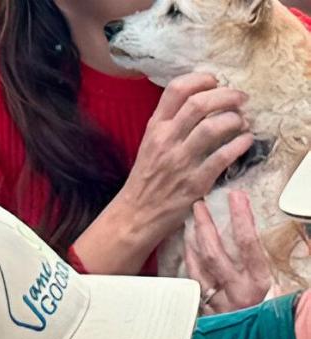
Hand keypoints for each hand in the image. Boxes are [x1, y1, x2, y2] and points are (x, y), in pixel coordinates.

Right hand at [113, 75, 254, 244]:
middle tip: (241, 99)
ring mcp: (180, 162)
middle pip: (199, 103)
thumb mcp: (151, 143)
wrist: (136, 215)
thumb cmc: (147, 178)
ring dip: (235, 119)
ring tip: (243, 121)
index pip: (176, 89)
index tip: (216, 82)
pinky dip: (240, 144)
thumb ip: (172, 122)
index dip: (201, 79)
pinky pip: (223, 156)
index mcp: (155, 128)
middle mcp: (166, 141)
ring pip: (213, 127)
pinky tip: (245, 141)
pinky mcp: (195, 182)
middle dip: (227, 95)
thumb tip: (204, 100)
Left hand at [185, 191, 275, 314]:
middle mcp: (236, 291)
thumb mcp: (265, 284)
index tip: (237, 197)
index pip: (248, 244)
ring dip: (193, 240)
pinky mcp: (202, 308)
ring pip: (199, 265)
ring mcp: (216, 300)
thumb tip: (250, 228)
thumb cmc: (260, 308)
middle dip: (207, 225)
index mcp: (257, 282)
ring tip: (190, 220)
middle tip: (200, 205)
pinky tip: (186, 246)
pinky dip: (188, 260)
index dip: (242, 218)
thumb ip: (255, 261)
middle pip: (216, 252)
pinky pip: (191, 280)